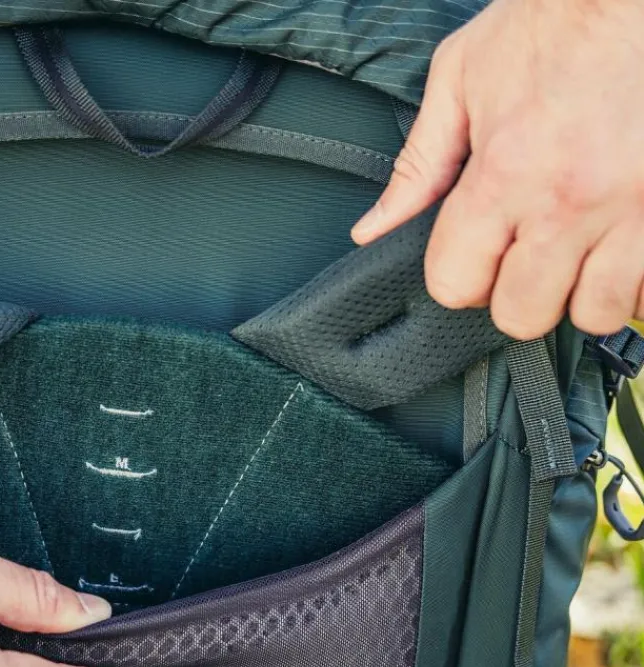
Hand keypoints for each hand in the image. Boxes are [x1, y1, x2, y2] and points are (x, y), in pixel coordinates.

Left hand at [351, 0, 643, 339]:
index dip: (459, 277)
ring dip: (581, 295)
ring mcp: (632, 207)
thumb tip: (372, 229)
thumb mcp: (461, 78)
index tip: (475, 256)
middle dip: (516, 295)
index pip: (456, 284)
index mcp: (504, 173)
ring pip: (597, 313)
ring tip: (580, 257)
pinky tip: (621, 251)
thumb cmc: (555, 19)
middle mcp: (568, 200)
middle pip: (522, 314)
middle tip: (527, 258)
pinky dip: (636, 281)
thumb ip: (418, 166)